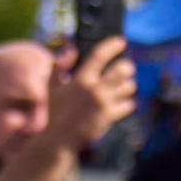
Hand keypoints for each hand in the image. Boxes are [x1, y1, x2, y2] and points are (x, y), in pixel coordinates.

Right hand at [48, 36, 136, 153]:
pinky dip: (128, 103)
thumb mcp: (52, 86)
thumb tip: (70, 48)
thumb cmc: (56, 111)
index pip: (99, 55)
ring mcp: (103, 103)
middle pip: (121, 70)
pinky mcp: (109, 117)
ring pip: (128, 87)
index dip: (112, 46)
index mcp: (80, 79)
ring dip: (128, 85)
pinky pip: (128, 105)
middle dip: (127, 66)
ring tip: (125, 85)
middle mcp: (94, 89)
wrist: (59, 139)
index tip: (120, 41)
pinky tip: (123, 102)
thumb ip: (59, 65)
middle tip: (126, 67)